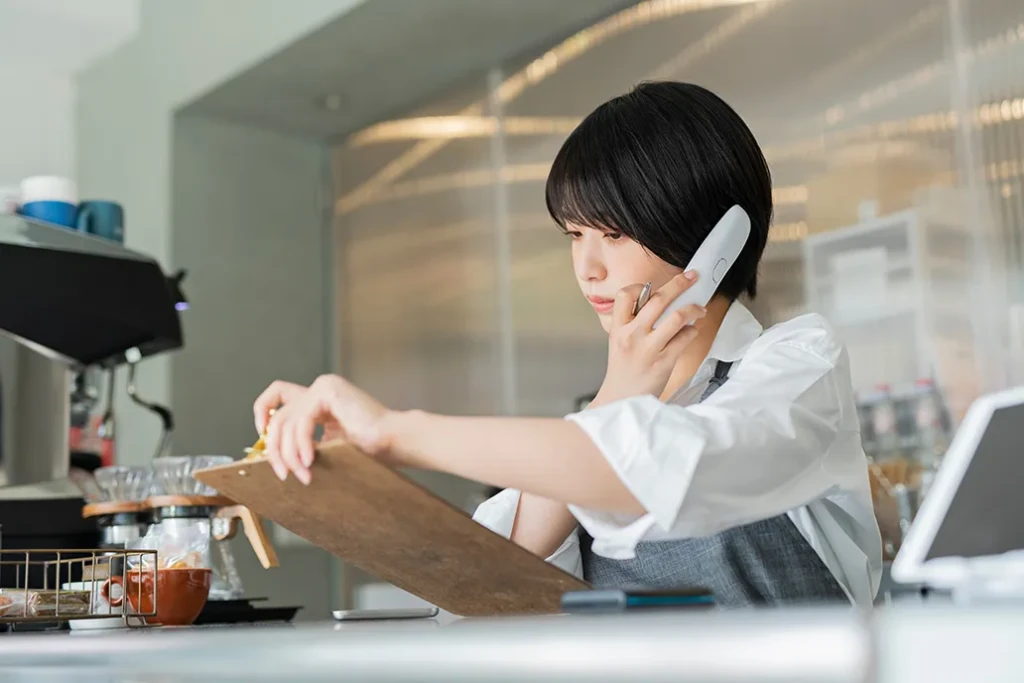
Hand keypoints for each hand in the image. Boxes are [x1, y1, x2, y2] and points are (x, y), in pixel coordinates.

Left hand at [252, 375, 390, 483]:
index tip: (262, 439)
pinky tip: (310, 461)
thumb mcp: (326, 447)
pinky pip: (302, 421)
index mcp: (320, 399)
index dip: (263, 414)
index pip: (278, 395)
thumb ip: (303, 444)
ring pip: (287, 421)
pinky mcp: (329, 391)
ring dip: (290, 453)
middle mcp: (320, 388)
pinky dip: (301, 444)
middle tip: (283, 473)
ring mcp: (324, 387)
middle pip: (279, 416)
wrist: (393, 442)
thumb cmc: (368, 449)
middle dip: (276, 449)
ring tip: (303, 474)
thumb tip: (272, 458)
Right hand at [593, 271, 705, 404]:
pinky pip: (684, 338)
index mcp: (618, 328)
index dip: (640, 286)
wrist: (621, 400)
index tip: (652, 287)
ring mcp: (648, 349)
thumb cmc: (623, 371)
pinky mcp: (663, 362)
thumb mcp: (618, 343)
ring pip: (676, 317)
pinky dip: (692, 331)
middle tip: (692, 277)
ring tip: (700, 308)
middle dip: (679, 284)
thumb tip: (659, 304)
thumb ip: (633, 323)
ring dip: (693, 308)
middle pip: (658, 299)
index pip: (624, 295)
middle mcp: (632, 335)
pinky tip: (692, 331)